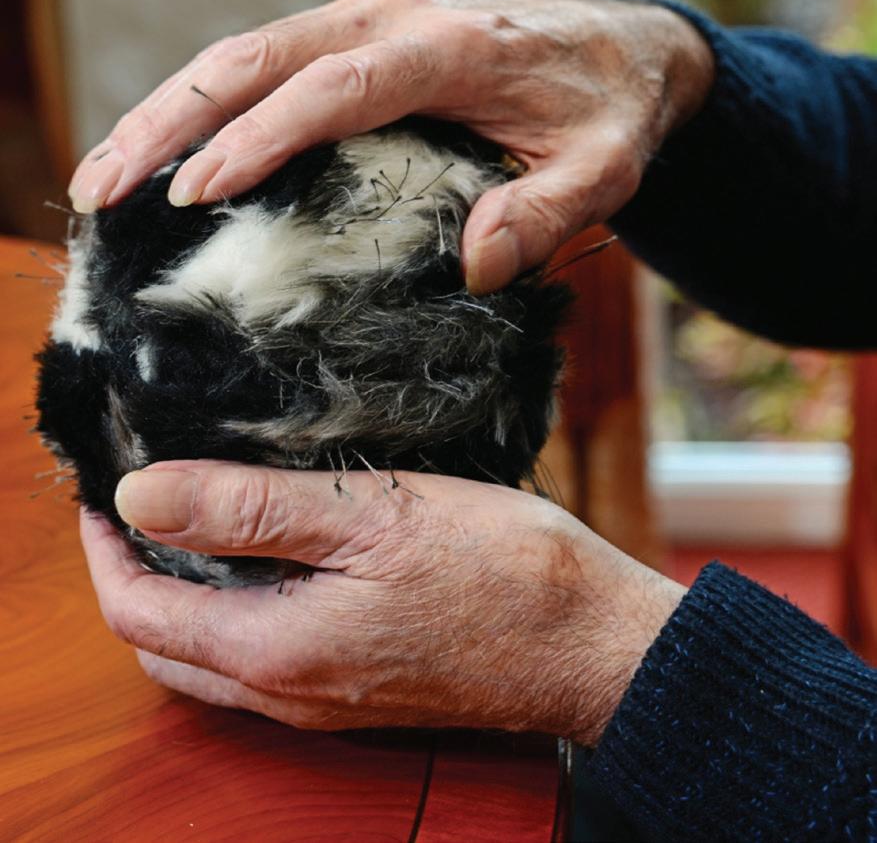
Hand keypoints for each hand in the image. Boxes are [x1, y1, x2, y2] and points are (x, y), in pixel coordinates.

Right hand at [67, 0, 713, 293]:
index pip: (331, 90)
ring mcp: (364, 23)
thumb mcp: (602, 169)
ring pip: (240, 57)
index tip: (195, 193)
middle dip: (168, 122)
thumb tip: (477, 265)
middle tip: (104, 190)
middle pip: (253, 60)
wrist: (624, 51)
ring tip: (104, 180)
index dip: (259, 139)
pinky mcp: (355, 42)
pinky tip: (168, 160)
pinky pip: (265, 71)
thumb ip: (548, 212)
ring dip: (165, 114)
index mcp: (444, 50)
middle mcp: (386, 21)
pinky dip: (207, 112)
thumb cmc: (608, 111)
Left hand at [81, 460, 684, 745]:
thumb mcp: (371, 517)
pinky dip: (238, 610)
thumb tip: (142, 497)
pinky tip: (273, 559)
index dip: (105, 550)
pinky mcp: (362, 689)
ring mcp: (328, 699)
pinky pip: (266, 658)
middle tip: (142, 508)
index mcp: (279, 650)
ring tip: (198, 524)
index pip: (141, 610)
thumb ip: (251, 510)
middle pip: (167, 643)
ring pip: (214, 655)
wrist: (593, 644)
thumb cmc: (501, 573)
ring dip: (185, 595)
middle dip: (134, 577)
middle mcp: (291, 692)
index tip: (103, 492)